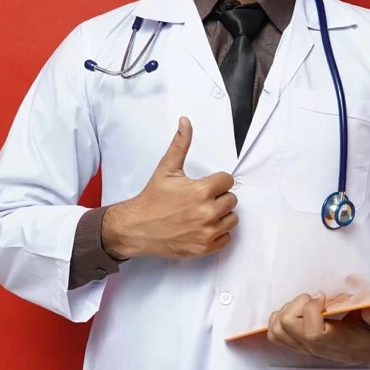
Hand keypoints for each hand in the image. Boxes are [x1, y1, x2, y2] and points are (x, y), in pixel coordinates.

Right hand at [102, 117, 237, 259]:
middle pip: (232, 199)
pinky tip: (203, 227)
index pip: (228, 181)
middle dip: (218, 197)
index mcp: (201, 191)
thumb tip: (186, 122)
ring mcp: (207, 232)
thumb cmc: (152, 199)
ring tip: (202, 212)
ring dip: (221, 215)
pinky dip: (218, 233)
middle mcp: (207, 212)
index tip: (204, 185)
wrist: (137, 227)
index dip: (217, 181)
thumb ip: (180, 144)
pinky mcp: (205, 247)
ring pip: (232, 219)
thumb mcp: (166, 168)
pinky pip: (226, 238)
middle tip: (200, 199)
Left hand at [267, 293, 369, 365]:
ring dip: (286, 310)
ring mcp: (302, 346)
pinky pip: (275, 334)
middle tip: (313, 298)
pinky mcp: (295, 343)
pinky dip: (278, 319)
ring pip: (277, 329)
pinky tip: (296, 310)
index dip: (312, 308)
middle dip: (297, 304)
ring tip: (304, 304)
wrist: (366, 350)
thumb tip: (367, 302)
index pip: (311, 330)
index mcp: (333, 341)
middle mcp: (313, 346)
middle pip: (287, 324)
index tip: (323, 296)